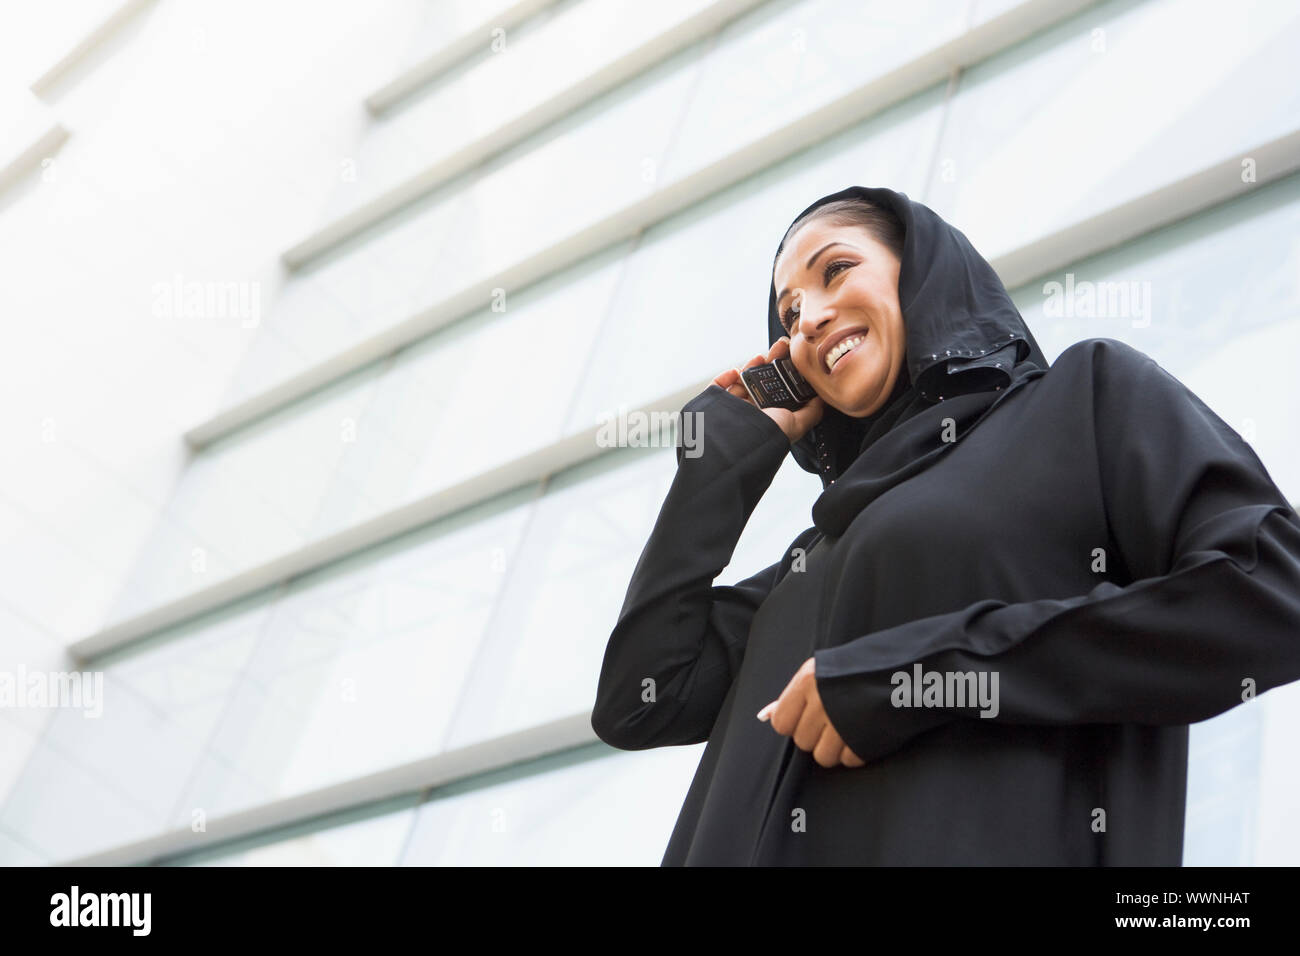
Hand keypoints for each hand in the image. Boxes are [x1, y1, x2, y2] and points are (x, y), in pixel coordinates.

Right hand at [711, 336, 825, 444]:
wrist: (737, 446)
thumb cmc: (767, 436)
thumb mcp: (796, 424)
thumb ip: (811, 412)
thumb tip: (823, 399)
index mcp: (771, 417)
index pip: (780, 390)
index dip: (787, 373)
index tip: (793, 357)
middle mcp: (752, 412)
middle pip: (762, 381)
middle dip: (772, 362)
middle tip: (782, 346)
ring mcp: (732, 407)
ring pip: (742, 381)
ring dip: (752, 366)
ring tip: (761, 356)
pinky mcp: (715, 403)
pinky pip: (719, 386)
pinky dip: (726, 376)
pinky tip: (736, 370)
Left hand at [757, 656, 864, 767]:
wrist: (905, 671)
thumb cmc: (856, 670)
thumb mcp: (820, 673)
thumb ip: (793, 696)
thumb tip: (765, 715)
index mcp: (807, 683)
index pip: (781, 723)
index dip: (793, 723)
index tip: (807, 716)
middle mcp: (822, 704)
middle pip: (802, 742)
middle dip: (815, 735)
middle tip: (833, 720)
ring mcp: (843, 725)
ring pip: (823, 757)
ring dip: (834, 748)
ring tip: (847, 728)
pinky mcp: (864, 742)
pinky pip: (848, 761)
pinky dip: (856, 752)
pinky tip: (863, 733)